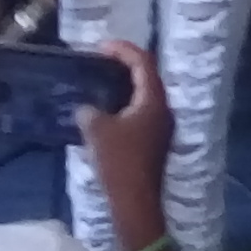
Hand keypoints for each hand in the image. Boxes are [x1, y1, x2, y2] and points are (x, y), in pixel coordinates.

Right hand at [73, 39, 171, 231]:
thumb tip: (86, 109)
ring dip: (125, 85)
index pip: (144, 62)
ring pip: (145, 95)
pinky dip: (126, 103)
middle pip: (148, 75)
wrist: (135, 202)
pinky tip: (106, 109)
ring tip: (100, 81)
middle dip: (125, 64)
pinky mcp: (155, 142)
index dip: (123, 50)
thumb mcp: (97, 131)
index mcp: (154, 100)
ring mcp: (162, 127)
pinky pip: (142, 111)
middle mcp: (164, 109)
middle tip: (101, 60)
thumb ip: (89, 111)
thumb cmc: (119, 162)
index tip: (101, 47)